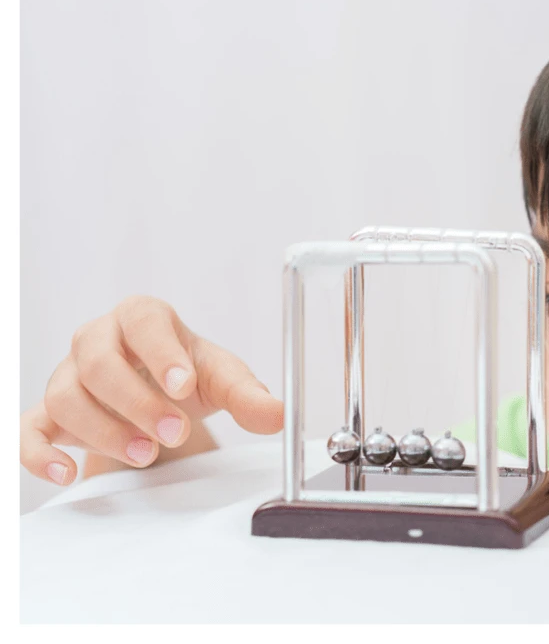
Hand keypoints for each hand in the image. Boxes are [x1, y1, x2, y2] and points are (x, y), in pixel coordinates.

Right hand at [21, 295, 283, 485]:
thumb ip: (248, 394)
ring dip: (103, 430)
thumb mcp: (221, 378)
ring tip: (147, 454)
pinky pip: (27, 430)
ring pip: (65, 396)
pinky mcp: (46, 414)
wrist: (155, 392)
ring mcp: (66, 375)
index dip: (161, 352)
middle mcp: (97, 339)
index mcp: (142, 317)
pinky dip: (40, 453)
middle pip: (98, 361)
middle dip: (136, 401)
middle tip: (174, 434)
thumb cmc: (185, 374)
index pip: (144, 322)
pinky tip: (67, 473)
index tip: (185, 385)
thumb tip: (279, 416)